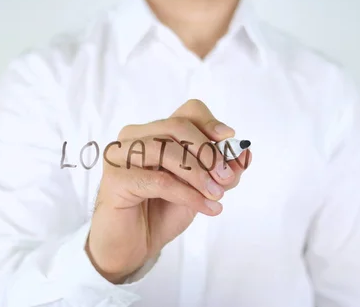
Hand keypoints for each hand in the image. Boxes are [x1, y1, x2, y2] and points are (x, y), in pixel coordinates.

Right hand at [86, 99, 251, 283]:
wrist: (134, 246)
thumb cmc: (162, 212)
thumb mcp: (200, 188)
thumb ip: (221, 171)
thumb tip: (244, 153)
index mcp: (155, 132)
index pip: (187, 112)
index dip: (210, 123)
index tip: (229, 140)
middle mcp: (134, 137)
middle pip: (177, 126)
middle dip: (208, 152)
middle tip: (225, 178)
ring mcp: (120, 155)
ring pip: (167, 150)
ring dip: (199, 174)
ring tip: (216, 195)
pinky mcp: (115, 179)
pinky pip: (159, 181)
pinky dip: (188, 194)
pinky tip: (205, 207)